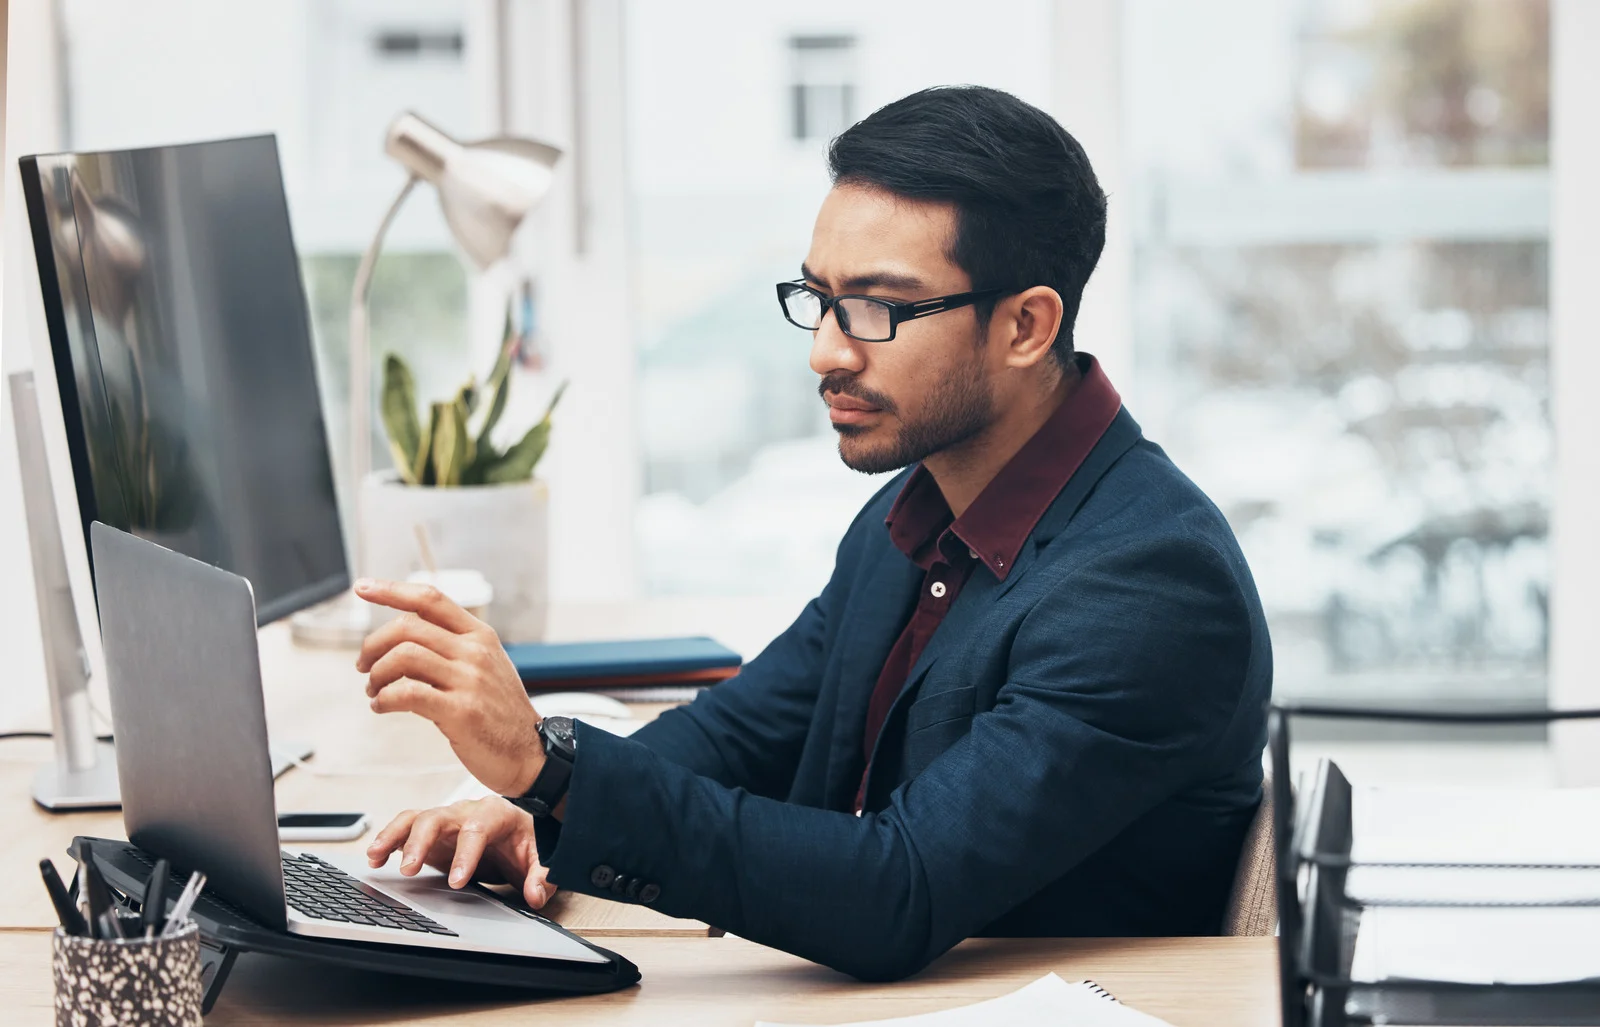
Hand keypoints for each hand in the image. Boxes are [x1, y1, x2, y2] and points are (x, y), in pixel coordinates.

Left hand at [355, 578, 544, 794]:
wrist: (529, 753)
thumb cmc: (500, 714)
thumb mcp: (485, 667)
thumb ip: (451, 648)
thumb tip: (402, 639)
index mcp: (480, 636)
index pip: (431, 599)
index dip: (392, 591)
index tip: (364, 588)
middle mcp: (475, 652)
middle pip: (408, 627)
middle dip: (373, 645)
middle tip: (364, 665)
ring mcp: (469, 680)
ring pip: (403, 656)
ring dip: (376, 674)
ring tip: (374, 691)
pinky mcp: (461, 711)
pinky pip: (407, 694)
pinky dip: (384, 699)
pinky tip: (382, 706)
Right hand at [366, 797, 555, 908]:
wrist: (521, 832)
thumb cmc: (529, 842)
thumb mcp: (542, 859)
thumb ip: (541, 876)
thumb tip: (535, 895)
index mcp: (496, 814)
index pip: (477, 829)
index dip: (465, 854)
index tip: (457, 882)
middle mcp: (467, 811)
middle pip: (438, 817)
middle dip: (421, 842)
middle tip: (408, 870)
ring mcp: (448, 820)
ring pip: (417, 818)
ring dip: (395, 836)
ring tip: (376, 856)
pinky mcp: (433, 832)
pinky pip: (407, 829)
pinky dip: (389, 840)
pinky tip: (376, 858)